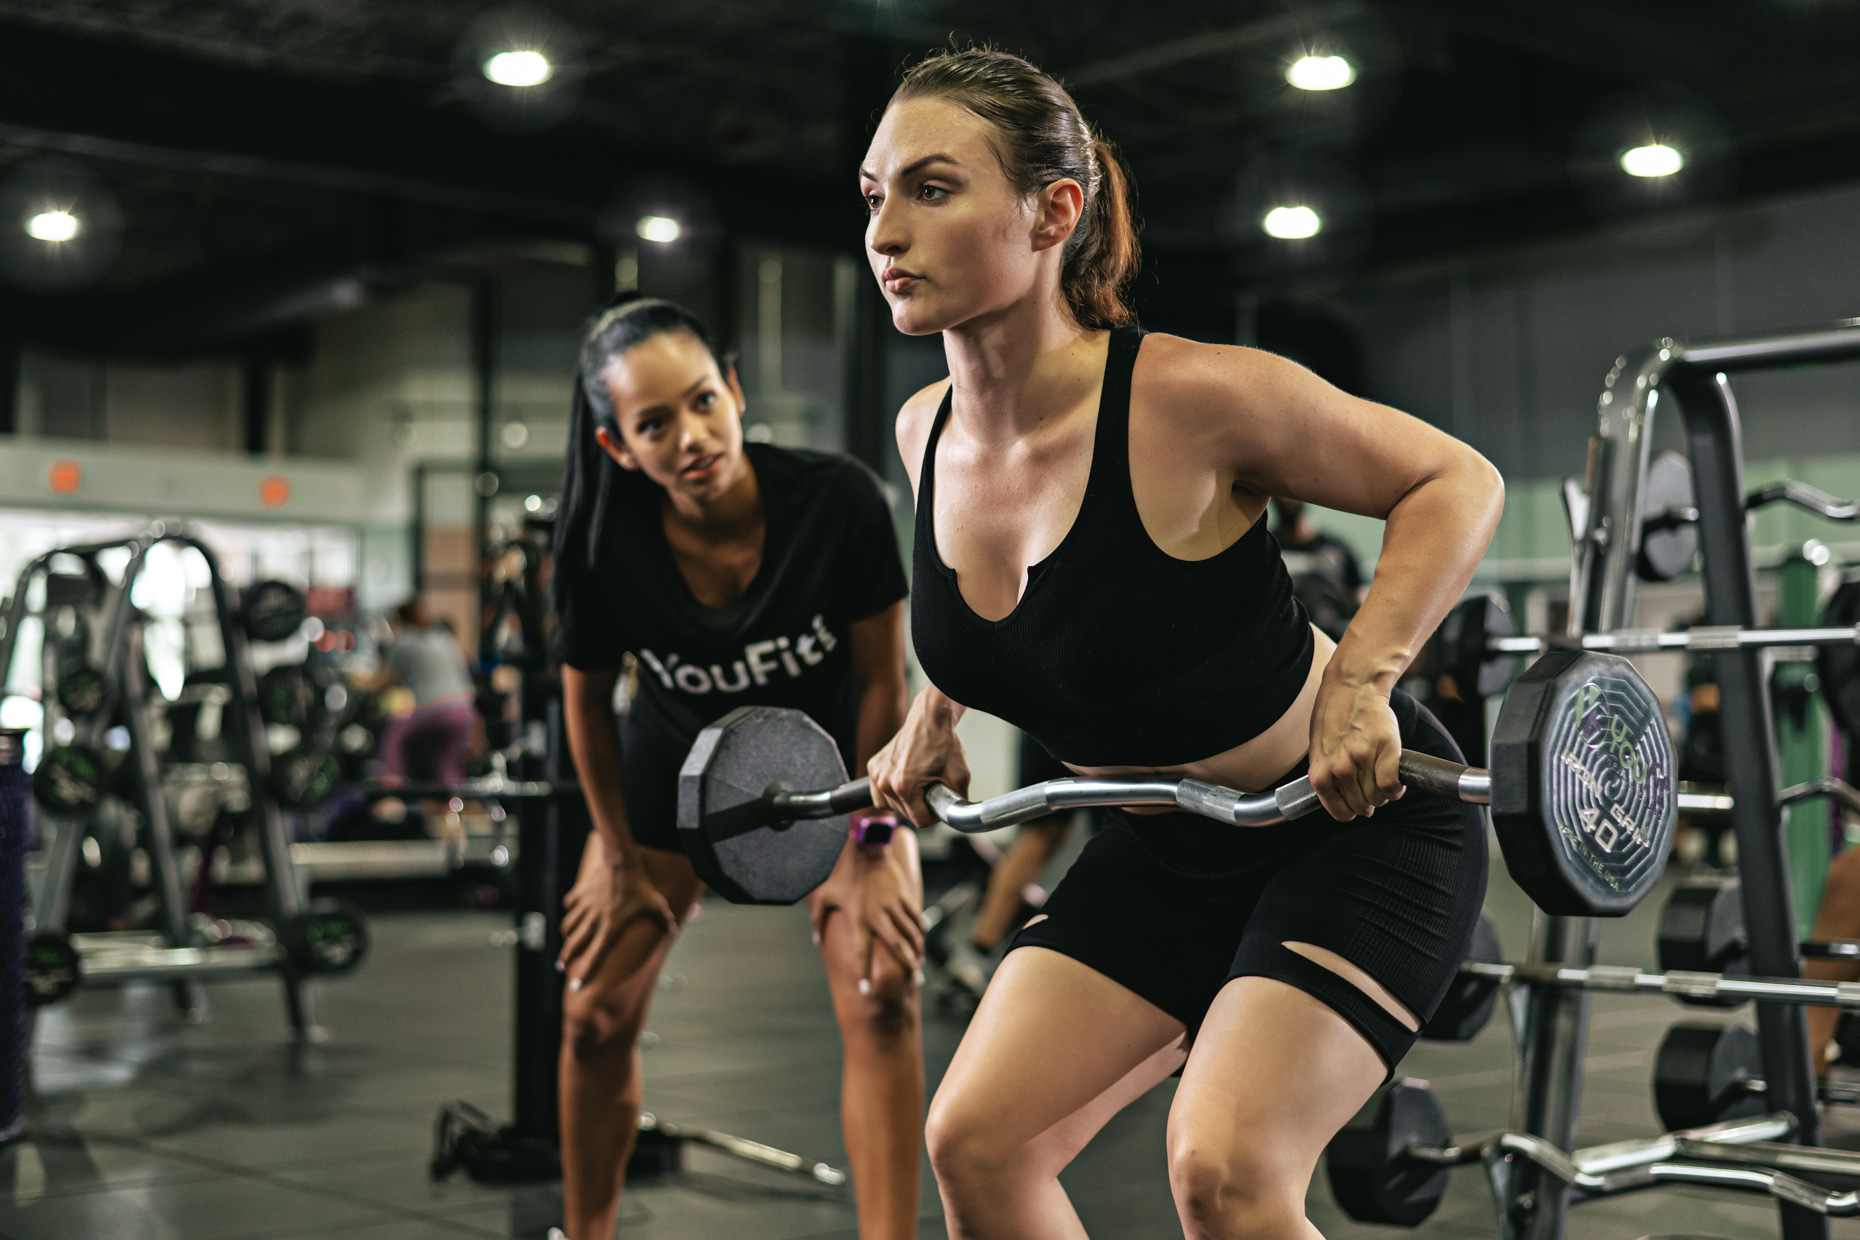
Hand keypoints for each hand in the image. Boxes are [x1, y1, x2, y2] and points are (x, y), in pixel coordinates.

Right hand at [558, 838, 675, 988]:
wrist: (621, 860)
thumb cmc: (640, 884)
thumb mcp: (655, 903)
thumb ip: (663, 919)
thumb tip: (673, 929)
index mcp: (610, 927)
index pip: (596, 956)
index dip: (584, 973)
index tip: (575, 987)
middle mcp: (594, 920)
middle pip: (574, 944)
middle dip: (566, 958)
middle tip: (561, 967)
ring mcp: (585, 906)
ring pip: (569, 926)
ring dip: (567, 936)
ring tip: (567, 942)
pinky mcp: (580, 893)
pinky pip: (570, 904)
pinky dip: (570, 909)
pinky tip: (571, 910)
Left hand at [809, 836, 924, 991]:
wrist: (867, 848)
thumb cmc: (843, 873)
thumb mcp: (825, 895)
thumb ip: (818, 919)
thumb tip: (815, 941)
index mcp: (859, 917)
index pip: (862, 950)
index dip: (863, 971)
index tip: (865, 989)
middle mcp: (878, 914)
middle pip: (896, 945)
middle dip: (906, 965)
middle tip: (915, 981)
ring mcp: (893, 905)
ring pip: (910, 933)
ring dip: (917, 950)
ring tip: (920, 964)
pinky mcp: (904, 896)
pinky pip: (915, 917)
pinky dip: (920, 931)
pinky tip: (922, 941)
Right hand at [867, 686, 970, 828]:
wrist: (929, 719)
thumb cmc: (943, 744)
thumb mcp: (960, 778)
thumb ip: (957, 804)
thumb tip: (955, 818)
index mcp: (905, 787)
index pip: (920, 821)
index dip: (934, 815)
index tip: (939, 803)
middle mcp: (885, 782)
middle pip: (905, 815)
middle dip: (920, 806)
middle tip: (930, 788)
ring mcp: (877, 774)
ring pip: (890, 806)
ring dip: (905, 802)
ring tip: (918, 785)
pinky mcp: (873, 766)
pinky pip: (880, 792)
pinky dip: (892, 791)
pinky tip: (905, 780)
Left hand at [1308, 672, 1403, 820]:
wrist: (1352, 687)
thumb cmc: (1334, 718)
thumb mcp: (1319, 751)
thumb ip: (1327, 777)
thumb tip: (1344, 806)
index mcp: (1320, 773)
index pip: (1341, 812)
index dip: (1352, 811)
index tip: (1357, 804)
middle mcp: (1340, 768)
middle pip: (1363, 806)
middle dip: (1369, 802)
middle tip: (1371, 787)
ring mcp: (1363, 759)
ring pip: (1379, 798)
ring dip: (1383, 794)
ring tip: (1380, 778)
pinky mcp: (1385, 749)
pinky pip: (1393, 786)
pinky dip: (1396, 788)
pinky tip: (1395, 780)